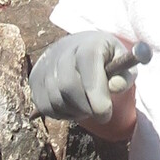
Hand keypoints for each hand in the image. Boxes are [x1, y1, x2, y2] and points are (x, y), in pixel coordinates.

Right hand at [29, 32, 145, 123]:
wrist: (76, 48)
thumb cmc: (105, 59)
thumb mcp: (121, 62)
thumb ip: (125, 75)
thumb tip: (116, 86)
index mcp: (87, 45)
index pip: (87, 66)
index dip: (97, 94)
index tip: (106, 113)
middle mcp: (62, 52)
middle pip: (68, 87)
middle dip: (85, 108)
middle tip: (99, 115)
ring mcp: (44, 66)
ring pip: (56, 100)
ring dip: (74, 112)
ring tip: (86, 107)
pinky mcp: (34, 80)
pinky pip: (45, 106)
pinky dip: (61, 114)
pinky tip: (72, 106)